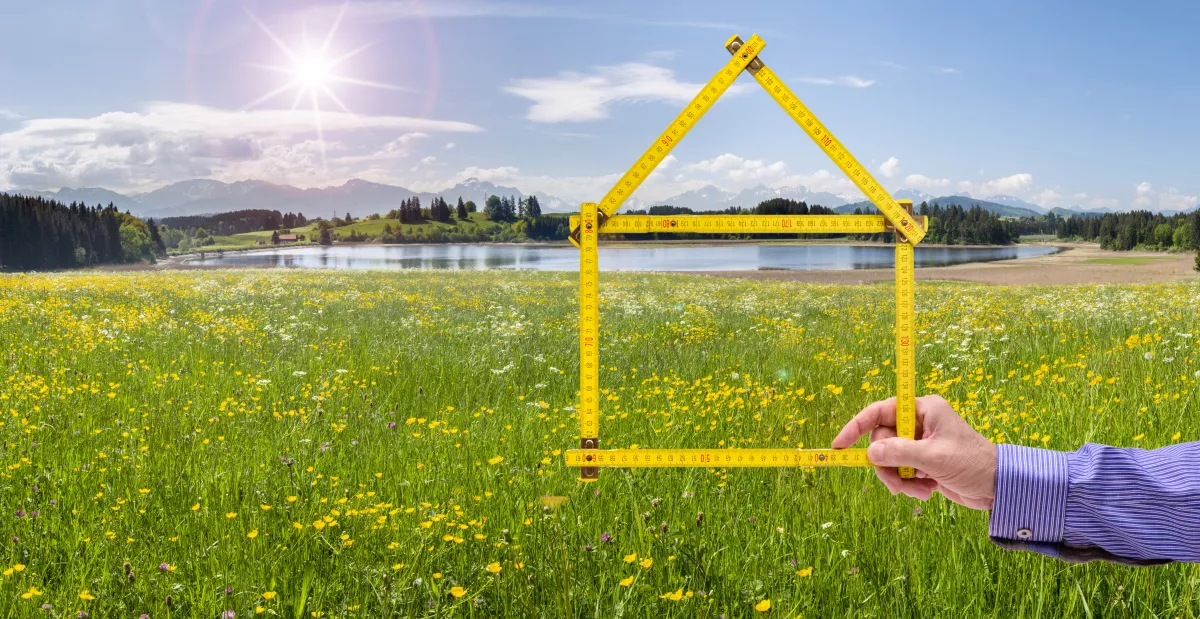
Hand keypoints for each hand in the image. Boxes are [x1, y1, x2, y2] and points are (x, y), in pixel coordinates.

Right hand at [831, 394, 996, 509]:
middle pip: (881, 441)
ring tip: (918, 490)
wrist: (998, 487)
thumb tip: (870, 453)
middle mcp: (919, 423)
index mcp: (923, 410)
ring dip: (899, 478)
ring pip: (889, 459)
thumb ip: (899, 453)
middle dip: (887, 465)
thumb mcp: (934, 458)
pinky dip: (909, 484)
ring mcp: (920, 443)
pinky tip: (927, 491)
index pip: (879, 412)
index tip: (839, 445)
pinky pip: (900, 472)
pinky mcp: (923, 462)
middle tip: (897, 483)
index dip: (857, 426)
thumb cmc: (972, 464)